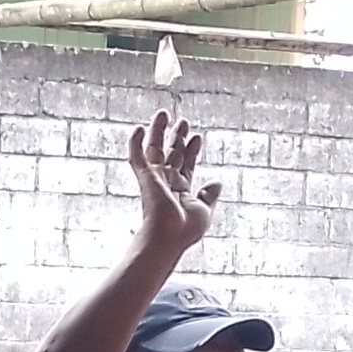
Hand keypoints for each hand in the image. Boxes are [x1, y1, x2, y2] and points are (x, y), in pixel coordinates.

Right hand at [124, 111, 220, 259]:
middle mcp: (166, 182)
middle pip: (171, 154)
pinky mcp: (145, 177)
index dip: (192, 151)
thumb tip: (217, 183)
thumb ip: (209, 196)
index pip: (186, 165)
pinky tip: (137, 129)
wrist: (168, 238)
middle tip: (183, 121)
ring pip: (154, 149)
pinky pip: (136, 157)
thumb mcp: (204, 211)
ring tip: (163, 113)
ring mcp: (154, 179)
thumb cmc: (184, 231)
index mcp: (181, 190)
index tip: (198, 137)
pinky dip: (135, 143)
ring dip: (158, 132)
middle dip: (176, 137)